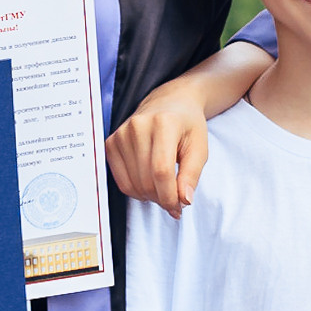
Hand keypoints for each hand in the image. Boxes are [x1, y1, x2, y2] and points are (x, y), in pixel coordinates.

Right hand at [108, 87, 208, 217]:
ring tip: (163, 191)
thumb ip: (192, 175)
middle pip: (146, 180)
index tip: (178, 207)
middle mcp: (138, 126)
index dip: (169, 196)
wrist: (170, 102)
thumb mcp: (199, 147)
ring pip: (132, 184)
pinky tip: (149, 185)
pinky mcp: (111, 143)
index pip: (161, 171)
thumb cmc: (187, 125)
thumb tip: (183, 200)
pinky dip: (135, 190)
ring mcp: (121, 134)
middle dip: (162, 199)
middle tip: (174, 202)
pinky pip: (120, 180)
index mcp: (164, 123)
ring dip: (149, 197)